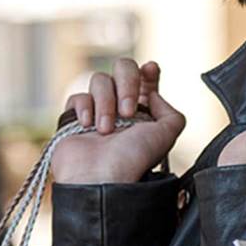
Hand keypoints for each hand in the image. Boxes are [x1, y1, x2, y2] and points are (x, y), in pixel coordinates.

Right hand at [51, 59, 185, 184]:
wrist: (100, 177)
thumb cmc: (133, 159)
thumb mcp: (167, 135)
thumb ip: (171, 112)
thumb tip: (153, 95)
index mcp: (144, 113)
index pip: (147, 81)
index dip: (149, 72)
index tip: (151, 69)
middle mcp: (121, 109)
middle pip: (123, 68)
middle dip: (128, 83)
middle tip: (128, 111)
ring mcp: (97, 110)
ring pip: (100, 80)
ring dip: (106, 102)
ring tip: (106, 130)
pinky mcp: (75, 117)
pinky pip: (78, 96)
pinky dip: (84, 108)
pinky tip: (88, 127)